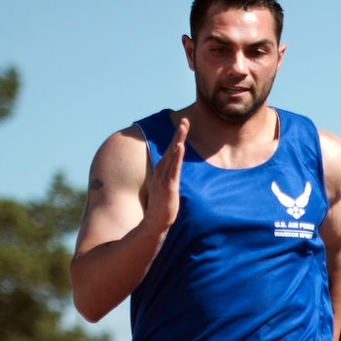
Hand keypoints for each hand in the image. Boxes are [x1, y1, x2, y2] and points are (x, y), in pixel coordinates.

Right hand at [145, 117, 188, 231]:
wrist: (156, 220)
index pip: (171, 150)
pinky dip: (176, 157)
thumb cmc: (163, 204)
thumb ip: (170, 176)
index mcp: (163, 169)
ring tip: (183, 127)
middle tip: (184, 119)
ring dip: (178, 140)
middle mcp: (162, 170)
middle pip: (172, 148)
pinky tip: (180, 147)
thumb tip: (174, 170)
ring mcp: (164, 177)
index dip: (177, 137)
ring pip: (173, 155)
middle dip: (178, 134)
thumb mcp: (168, 186)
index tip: (183, 124)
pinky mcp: (169, 185)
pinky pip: (173, 168)